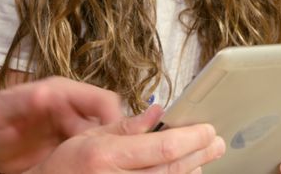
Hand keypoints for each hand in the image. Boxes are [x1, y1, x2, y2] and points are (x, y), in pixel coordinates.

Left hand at [0, 76, 124, 172]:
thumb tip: (45, 92)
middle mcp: (74, 109)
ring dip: (106, 154)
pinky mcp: (71, 148)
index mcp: (62, 92)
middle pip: (110, 123)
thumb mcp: (1, 110)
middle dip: (114, 142)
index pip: (103, 101)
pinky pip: (92, 154)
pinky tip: (87, 173)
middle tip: (108, 166)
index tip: (115, 144)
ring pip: (105, 141)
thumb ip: (21, 100)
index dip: (115, 120)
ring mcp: (74, 130)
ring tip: (98, 170)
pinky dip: (95, 164)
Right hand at [27, 104, 225, 173]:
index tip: (207, 129)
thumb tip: (156, 112)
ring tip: (204, 157)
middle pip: (173, 167)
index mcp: (106, 156)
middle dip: (200, 153)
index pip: (163, 146)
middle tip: (216, 142)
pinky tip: (185, 173)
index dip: (192, 138)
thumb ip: (125, 126)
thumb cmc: (64, 166)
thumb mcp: (88, 137)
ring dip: (192, 169)